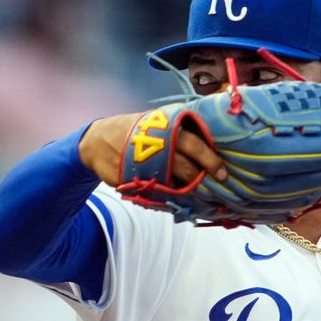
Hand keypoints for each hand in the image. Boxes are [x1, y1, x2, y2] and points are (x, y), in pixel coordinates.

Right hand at [78, 113, 226, 186]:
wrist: (97, 140)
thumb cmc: (135, 130)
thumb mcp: (156, 121)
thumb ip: (181, 130)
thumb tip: (211, 141)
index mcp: (165, 129)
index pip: (193, 144)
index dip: (210, 160)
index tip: (223, 173)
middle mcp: (154, 146)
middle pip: (185, 167)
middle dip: (200, 180)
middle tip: (213, 189)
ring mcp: (141, 164)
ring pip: (172, 184)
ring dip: (185, 191)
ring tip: (194, 194)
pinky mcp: (129, 179)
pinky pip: (153, 194)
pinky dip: (165, 198)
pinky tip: (172, 198)